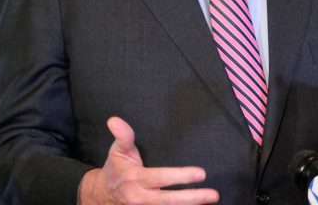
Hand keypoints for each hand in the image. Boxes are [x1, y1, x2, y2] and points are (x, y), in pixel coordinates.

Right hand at [78, 117, 219, 204]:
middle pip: (169, 201)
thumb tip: (114, 120)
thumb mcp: (118, 151)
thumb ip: (122, 136)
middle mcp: (141, 197)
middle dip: (193, 198)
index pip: (161, 178)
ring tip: (211, 201)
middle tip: (213, 194)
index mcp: (136, 179)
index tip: (201, 174)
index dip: (181, 176)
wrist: (103, 194)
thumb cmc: (116, 169)